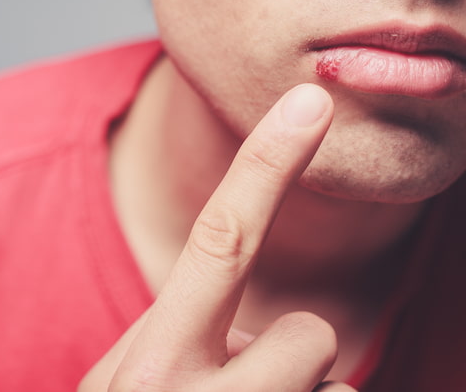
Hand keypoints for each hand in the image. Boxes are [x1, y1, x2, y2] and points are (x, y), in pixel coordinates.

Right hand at [78, 84, 357, 391]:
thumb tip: (254, 306)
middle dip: (300, 346)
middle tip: (259, 382)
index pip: (220, 243)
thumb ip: (181, 324)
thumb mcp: (132, 378)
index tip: (310, 102)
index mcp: (148, 368)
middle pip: (310, 334)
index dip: (268, 166)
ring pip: (333, 388)